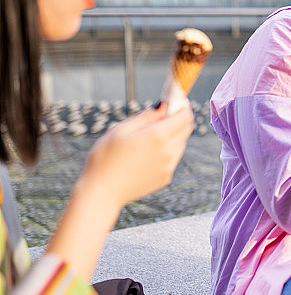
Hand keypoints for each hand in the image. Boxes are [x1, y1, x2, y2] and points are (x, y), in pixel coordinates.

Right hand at [79, 103, 193, 210]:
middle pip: (186, 129)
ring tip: (150, 136)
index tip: (175, 102)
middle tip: (164, 115)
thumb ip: (147, 116)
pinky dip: (167, 151)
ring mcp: (168, 166)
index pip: (185, 117)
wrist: (101, 192)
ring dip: (173, 136)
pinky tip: (146, 154)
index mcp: (158, 136)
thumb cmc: (105, 158)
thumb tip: (164, 106)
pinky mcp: (165, 178)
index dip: (182, 107)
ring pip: (180, 144)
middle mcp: (169, 151)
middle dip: (179, 119)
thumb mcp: (121, 129)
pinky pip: (173, 158)